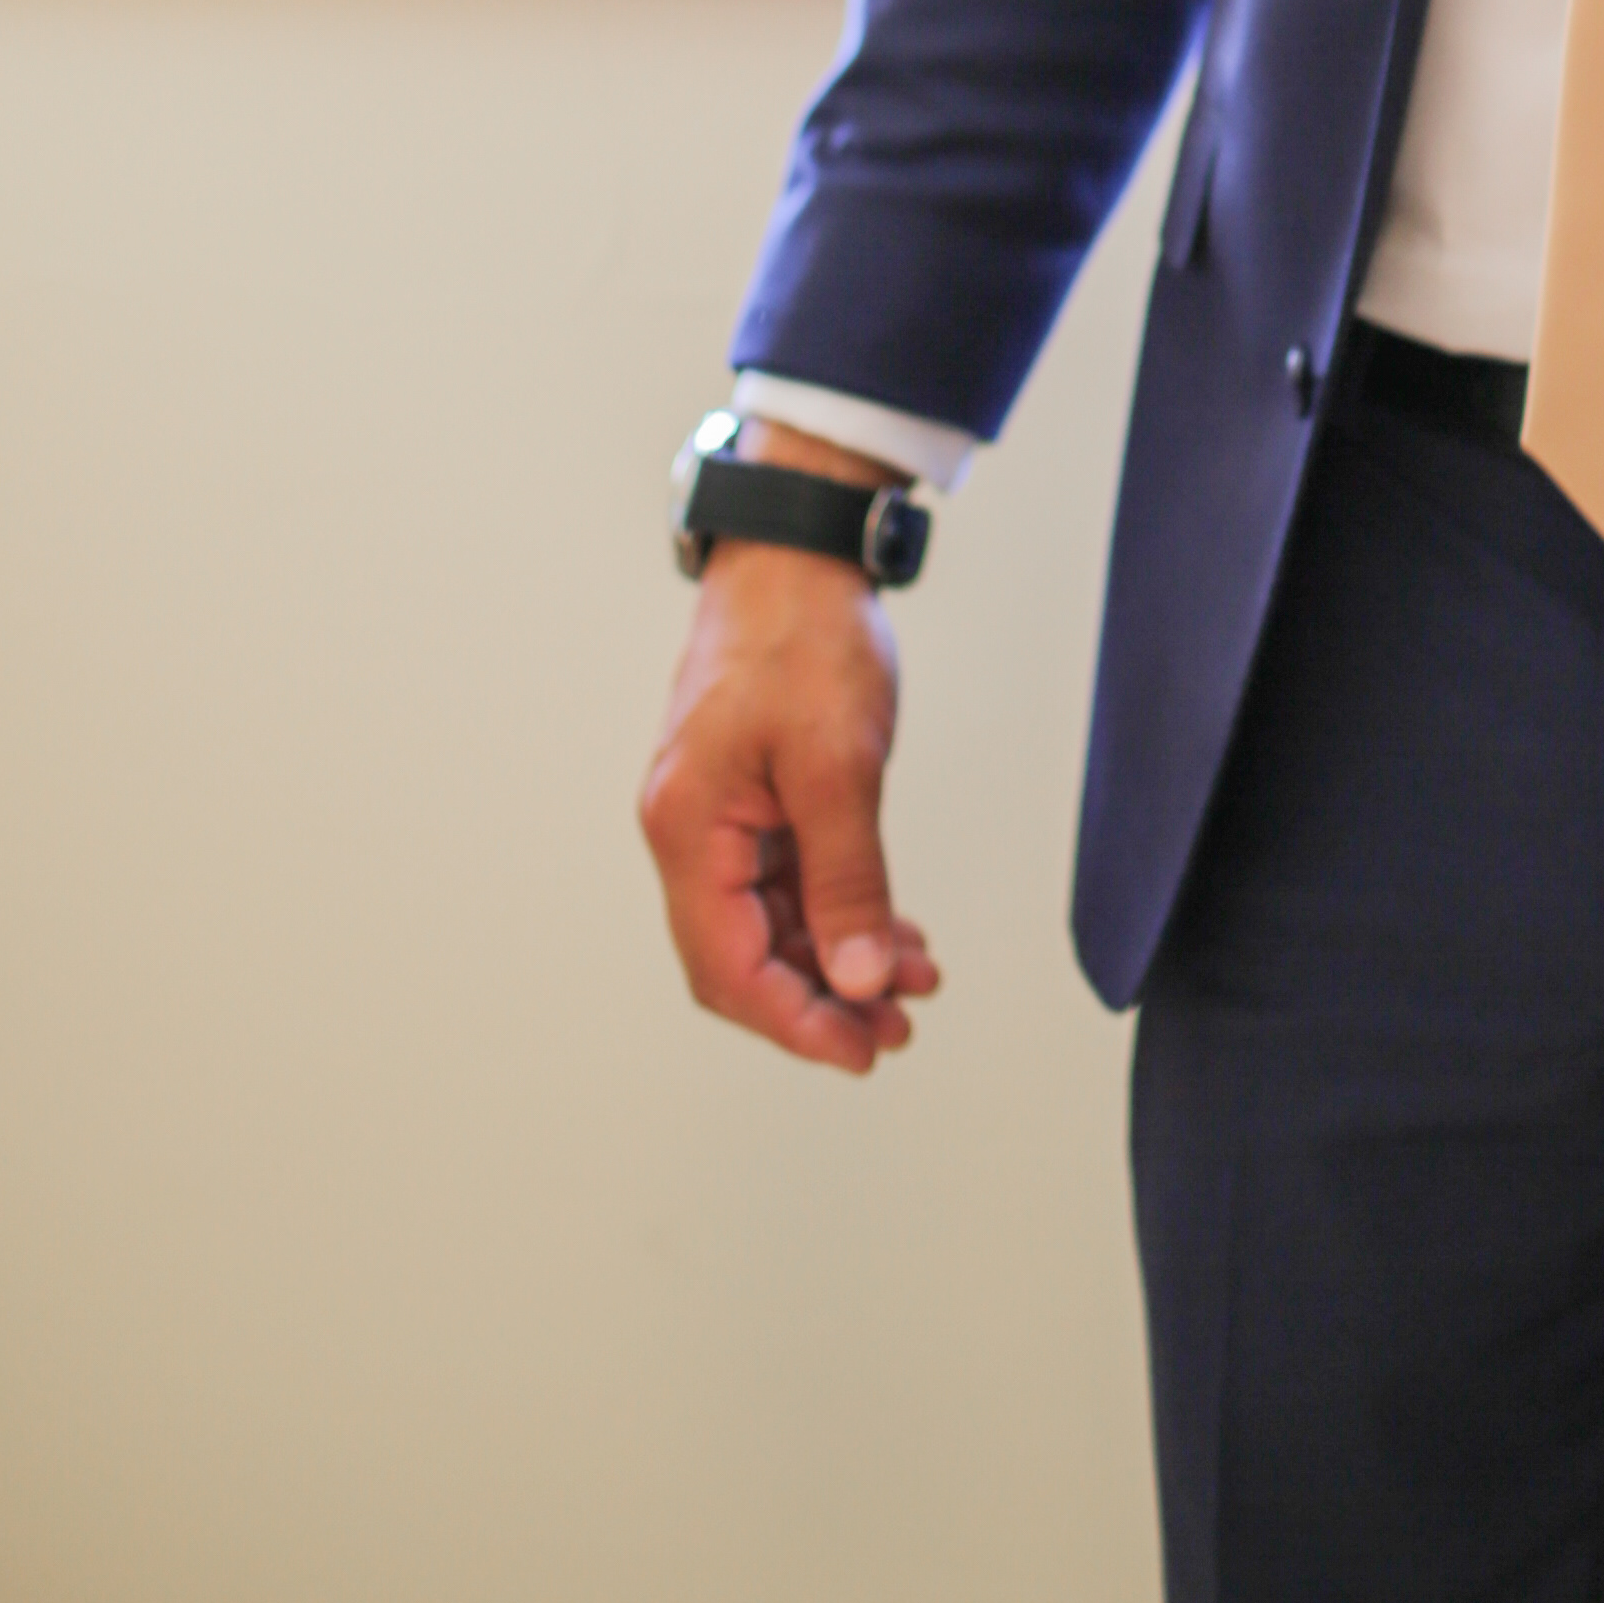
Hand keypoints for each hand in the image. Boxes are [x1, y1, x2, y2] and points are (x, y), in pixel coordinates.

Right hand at [636, 432, 943, 1075]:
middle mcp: (691, 832)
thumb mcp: (838, 764)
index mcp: (688, 829)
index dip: (794, 1021)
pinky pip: (791, 883)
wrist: (799, 552)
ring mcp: (721, 817)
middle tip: (896, 1032)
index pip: (727, 966)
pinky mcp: (756, 798)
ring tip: (915, 986)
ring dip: (841, 961)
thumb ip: (847, 880)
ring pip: (773, 925)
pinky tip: (896, 936)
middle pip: (744, 957)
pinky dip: (841, 913)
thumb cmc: (805, 638)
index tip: (862, 1050)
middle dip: (821, 1001)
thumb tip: (862, 981)